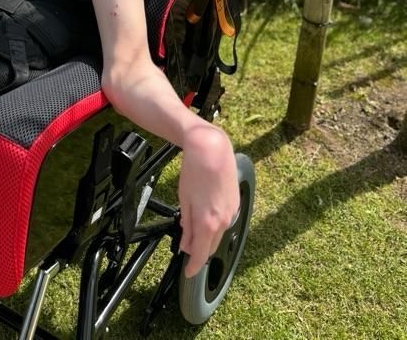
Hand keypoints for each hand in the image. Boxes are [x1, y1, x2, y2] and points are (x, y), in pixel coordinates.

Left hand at [178, 121, 239, 277]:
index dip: (193, 266)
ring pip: (218, 233)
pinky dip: (215, 222)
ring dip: (207, 234)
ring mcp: (232, 212)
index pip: (201, 254)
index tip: (188, 272)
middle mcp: (223, 221)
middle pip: (211, 245)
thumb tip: (187, 245)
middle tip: (187, 245)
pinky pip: (225, 220)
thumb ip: (187, 225)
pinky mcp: (236, 203)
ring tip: (194, 223)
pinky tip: (206, 211)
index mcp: (207, 222)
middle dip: (199, 249)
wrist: (211, 148)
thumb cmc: (194, 170)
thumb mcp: (184, 200)